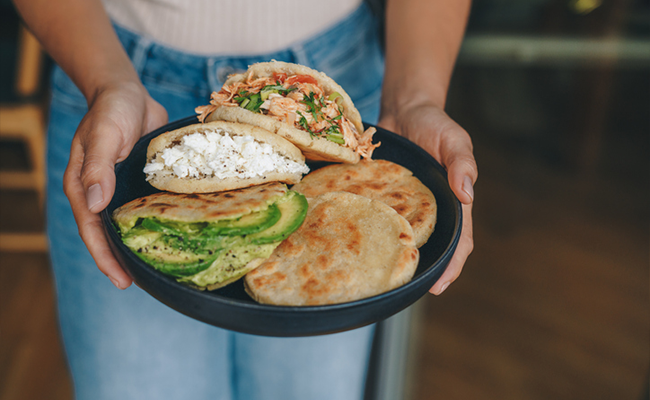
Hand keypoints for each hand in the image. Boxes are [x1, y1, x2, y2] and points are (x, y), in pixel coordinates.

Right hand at [63, 82, 167, 288]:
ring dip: (137, 245)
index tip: (122, 281)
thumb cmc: (111, 110)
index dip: (105, 257)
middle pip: (108, 234)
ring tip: (157, 268)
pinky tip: (171, 235)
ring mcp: (119, 188)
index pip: (92, 230)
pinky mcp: (138, 182)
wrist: (127, 92)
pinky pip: (143, 208)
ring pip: (126, 224)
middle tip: (142, 284)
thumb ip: (97, 167)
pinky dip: (152, 222)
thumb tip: (95, 204)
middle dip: (120, 260)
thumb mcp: (103, 135)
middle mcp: (100, 192)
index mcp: (84, 186)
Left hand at [378, 102, 476, 294]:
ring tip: (378, 279)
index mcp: (453, 202)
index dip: (451, 267)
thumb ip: (462, 163)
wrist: (403, 108)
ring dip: (394, 257)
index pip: (459, 242)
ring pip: (402, 239)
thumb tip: (467, 194)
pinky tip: (355, 245)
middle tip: (401, 290)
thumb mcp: (454, 139)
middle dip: (420, 272)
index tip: (437, 287)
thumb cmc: (434, 123)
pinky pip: (378, 219)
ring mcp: (405, 207)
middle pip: (431, 248)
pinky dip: (371, 233)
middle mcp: (430, 210)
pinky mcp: (383, 198)